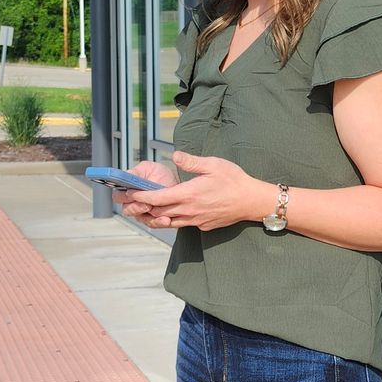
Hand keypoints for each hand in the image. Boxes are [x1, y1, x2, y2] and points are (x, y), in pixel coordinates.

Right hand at [114, 160, 176, 224]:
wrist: (176, 184)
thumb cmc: (159, 175)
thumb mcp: (148, 168)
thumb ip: (136, 173)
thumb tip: (128, 176)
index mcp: (127, 189)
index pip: (118, 196)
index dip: (122, 196)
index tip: (130, 193)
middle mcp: (132, 203)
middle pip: (127, 209)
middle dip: (136, 207)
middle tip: (146, 203)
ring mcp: (141, 212)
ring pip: (140, 218)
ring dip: (148, 216)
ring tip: (157, 210)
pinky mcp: (153, 219)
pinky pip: (153, 224)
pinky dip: (159, 222)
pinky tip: (165, 220)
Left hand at [136, 150, 269, 231]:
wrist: (251, 201)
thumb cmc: (234, 180)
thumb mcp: (213, 164)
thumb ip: (191, 161)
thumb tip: (174, 155)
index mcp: (189, 194)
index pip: (158, 198)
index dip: (141, 196)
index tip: (130, 193)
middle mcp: (189, 210)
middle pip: (159, 212)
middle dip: (143, 206)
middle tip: (131, 200)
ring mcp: (196, 221)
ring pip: (169, 221)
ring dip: (155, 215)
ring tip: (145, 208)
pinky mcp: (203, 226)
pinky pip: (182, 224)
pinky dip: (171, 219)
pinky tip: (170, 213)